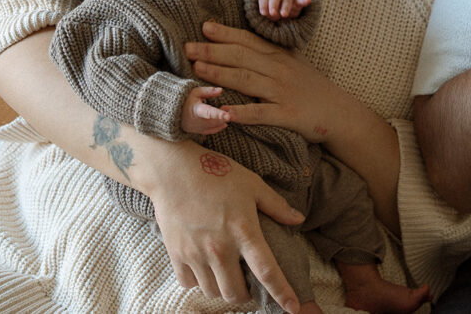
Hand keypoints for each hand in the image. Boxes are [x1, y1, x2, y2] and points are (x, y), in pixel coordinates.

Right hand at [150, 143, 305, 311]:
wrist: (172, 170)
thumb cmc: (217, 173)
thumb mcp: (253, 184)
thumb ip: (276, 206)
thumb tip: (298, 220)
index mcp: (244, 231)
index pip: (267, 271)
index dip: (282, 292)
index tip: (293, 308)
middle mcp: (220, 248)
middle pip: (235, 293)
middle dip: (245, 295)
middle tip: (248, 282)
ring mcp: (195, 253)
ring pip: (212, 292)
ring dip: (223, 289)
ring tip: (227, 273)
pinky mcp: (176, 254)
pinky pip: (189, 283)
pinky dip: (199, 281)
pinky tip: (205, 267)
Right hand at [180, 86, 230, 134]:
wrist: (172, 111)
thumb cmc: (185, 99)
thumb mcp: (196, 92)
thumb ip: (208, 91)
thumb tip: (221, 90)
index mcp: (196, 110)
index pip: (208, 113)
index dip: (218, 115)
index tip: (228, 116)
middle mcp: (195, 121)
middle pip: (213, 121)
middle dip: (223, 118)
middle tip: (231, 113)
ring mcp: (196, 128)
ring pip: (212, 127)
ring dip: (222, 123)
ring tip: (228, 116)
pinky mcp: (196, 131)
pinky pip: (209, 131)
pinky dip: (217, 128)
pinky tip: (224, 124)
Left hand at [185, 21, 352, 142]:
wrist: (338, 112)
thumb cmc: (311, 87)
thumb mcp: (293, 62)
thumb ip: (270, 52)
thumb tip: (244, 41)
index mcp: (279, 56)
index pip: (248, 41)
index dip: (226, 34)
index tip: (204, 27)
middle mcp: (279, 70)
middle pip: (241, 57)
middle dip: (213, 51)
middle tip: (187, 47)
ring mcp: (282, 92)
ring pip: (246, 80)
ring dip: (220, 74)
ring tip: (197, 69)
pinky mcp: (287, 115)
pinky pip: (260, 113)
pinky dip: (241, 113)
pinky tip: (223, 112)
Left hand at [258, 0, 311, 20]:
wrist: (281, 16)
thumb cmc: (269, 14)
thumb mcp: (265, 15)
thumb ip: (265, 14)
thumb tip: (265, 13)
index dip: (263, 5)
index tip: (263, 13)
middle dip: (273, 5)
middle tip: (273, 13)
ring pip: (287, 0)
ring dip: (285, 7)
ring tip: (284, 15)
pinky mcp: (297, 3)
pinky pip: (300, 1)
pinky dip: (304, 0)